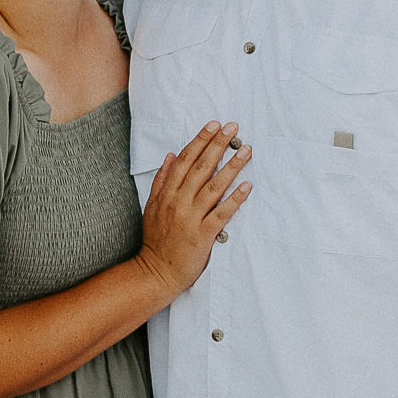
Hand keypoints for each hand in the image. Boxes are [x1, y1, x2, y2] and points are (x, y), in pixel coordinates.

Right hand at [138, 121, 251, 301]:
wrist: (155, 272)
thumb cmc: (156, 241)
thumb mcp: (150, 207)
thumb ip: (161, 181)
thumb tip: (169, 156)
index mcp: (166, 194)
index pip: (184, 160)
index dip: (200, 141)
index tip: (214, 125)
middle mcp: (178, 202)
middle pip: (200, 167)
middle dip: (217, 145)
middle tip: (233, 128)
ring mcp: (190, 218)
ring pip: (213, 187)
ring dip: (231, 167)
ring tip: (246, 150)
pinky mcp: (203, 235)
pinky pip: (221, 213)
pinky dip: (234, 199)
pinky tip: (247, 186)